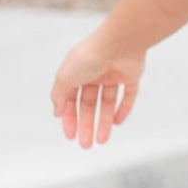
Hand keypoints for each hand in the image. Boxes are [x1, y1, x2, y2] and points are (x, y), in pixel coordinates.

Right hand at [51, 30, 145, 148]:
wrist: (119, 43)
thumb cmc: (89, 57)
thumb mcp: (64, 78)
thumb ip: (59, 96)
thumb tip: (57, 112)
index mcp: (76, 71)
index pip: (70, 99)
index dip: (70, 118)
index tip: (71, 135)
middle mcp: (94, 72)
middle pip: (89, 104)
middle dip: (87, 125)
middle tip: (86, 144)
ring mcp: (113, 74)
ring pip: (108, 103)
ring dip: (104, 122)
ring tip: (101, 140)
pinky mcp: (131, 75)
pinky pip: (128, 95)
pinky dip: (124, 109)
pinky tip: (117, 123)